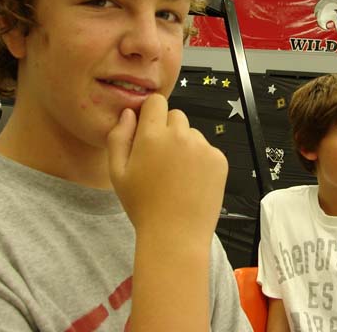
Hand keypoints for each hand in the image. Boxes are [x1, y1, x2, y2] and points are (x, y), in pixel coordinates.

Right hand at [108, 94, 227, 244]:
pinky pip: (207, 149)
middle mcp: (180, 136)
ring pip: (192, 133)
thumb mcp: (118, 173)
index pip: (156, 102)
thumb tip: (128, 114)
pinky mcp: (218, 159)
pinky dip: (200, 160)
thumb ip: (118, 137)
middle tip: (161, 159)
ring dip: (185, 145)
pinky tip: (191, 181)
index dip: (151, 113)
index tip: (148, 129)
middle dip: (167, 130)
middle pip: (175, 115)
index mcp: (152, 136)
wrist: (175, 235)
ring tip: (176, 175)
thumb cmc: (143, 206)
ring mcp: (202, 147)